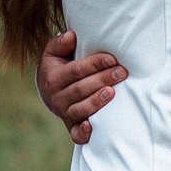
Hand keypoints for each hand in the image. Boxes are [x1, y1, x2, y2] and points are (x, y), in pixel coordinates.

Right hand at [38, 28, 124, 144]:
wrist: (48, 90)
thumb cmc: (58, 66)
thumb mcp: (53, 52)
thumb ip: (60, 43)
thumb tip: (71, 35)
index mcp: (54, 77)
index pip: (76, 70)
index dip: (94, 64)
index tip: (112, 59)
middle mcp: (57, 97)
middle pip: (81, 89)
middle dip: (102, 80)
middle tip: (122, 73)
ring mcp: (64, 113)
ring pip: (80, 109)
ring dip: (96, 102)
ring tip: (112, 92)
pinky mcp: (70, 126)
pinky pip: (75, 134)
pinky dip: (83, 132)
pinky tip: (92, 126)